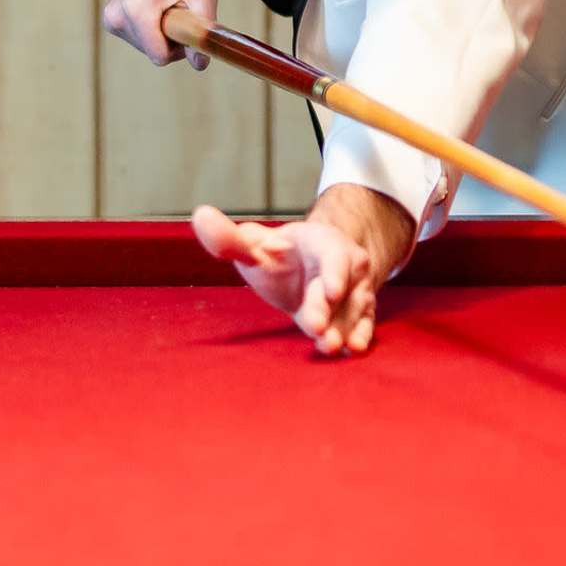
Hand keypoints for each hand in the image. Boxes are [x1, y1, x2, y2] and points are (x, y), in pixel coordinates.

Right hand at [102, 0, 217, 67]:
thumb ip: (203, 29)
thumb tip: (200, 64)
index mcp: (137, 8)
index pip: (159, 55)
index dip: (180, 47)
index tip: (187, 23)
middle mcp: (117, 15)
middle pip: (153, 52)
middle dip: (170, 37)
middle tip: (177, 8)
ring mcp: (111, 18)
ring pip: (145, 47)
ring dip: (160, 32)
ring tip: (165, 4)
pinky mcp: (110, 19)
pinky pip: (137, 38)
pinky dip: (150, 28)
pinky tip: (154, 7)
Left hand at [191, 183, 416, 355]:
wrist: (310, 268)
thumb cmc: (280, 256)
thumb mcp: (255, 247)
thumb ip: (230, 240)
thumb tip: (201, 216)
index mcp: (324, 243)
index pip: (333, 256)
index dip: (334, 272)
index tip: (330, 291)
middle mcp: (346, 266)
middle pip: (341, 289)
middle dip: (328, 310)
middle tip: (316, 329)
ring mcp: (354, 291)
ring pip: (354, 309)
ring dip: (344, 329)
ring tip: (330, 346)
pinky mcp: (357, 313)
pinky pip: (364, 323)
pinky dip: (360, 335)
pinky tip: (353, 348)